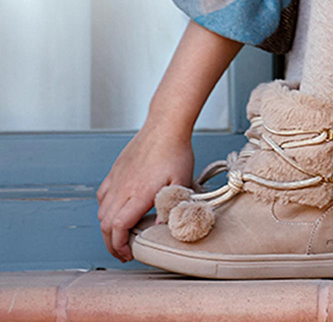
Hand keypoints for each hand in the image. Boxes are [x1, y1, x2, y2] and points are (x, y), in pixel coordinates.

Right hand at [97, 124, 193, 261]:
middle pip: (106, 224)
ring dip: (108, 227)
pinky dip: (105, 209)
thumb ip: (172, 207)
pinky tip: (115, 211)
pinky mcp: (116, 171)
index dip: (119, 246)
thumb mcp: (181, 182)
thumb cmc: (176, 152)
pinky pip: (102, 195)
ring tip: (120, 235)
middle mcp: (123, 188)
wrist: (166, 126)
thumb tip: (164, 228)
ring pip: (102, 211)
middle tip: (123, 252)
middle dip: (111, 243)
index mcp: (138, 194)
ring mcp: (117, 179)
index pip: (118, 228)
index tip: (127, 254)